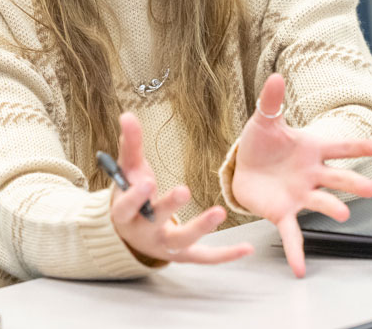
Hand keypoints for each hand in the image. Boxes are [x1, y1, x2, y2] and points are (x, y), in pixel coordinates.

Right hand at [111, 113, 252, 265]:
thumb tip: (127, 114)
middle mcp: (143, 234)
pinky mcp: (183, 255)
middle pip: (155, 222)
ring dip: (201, 227)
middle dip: (169, 207)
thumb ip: (130, 143)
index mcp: (124, 213)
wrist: (130, 232)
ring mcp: (165, 247)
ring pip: (183, 241)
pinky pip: (205, 257)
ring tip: (220, 212)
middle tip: (184, 191)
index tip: (146, 181)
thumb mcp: (128, 169)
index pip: (126, 207)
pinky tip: (247, 248)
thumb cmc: (130, 193)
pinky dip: (225, 254)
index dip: (134, 197)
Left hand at [232, 74, 371, 276]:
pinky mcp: (284, 213)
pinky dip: (296, 251)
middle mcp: (311, 175)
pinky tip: (300, 269)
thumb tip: (274, 76)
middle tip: (369, 187)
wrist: (244, 168)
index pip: (338, 147)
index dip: (356, 146)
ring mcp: (300, 195)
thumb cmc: (261, 144)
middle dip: (352, 182)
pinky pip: (292, 234)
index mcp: (310, 150)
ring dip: (332, 208)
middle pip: (337, 177)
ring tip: (343, 215)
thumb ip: (271, 102)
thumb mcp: (264, 121)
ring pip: (321, 202)